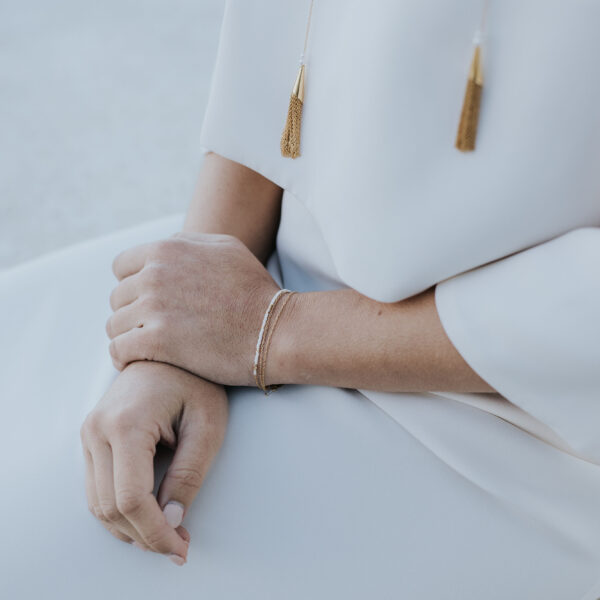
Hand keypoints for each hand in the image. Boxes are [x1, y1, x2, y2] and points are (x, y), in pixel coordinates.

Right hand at [80, 360, 227, 563]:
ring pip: (98, 502)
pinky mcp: (91, 436)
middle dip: (145, 536)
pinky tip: (149, 515)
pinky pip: (97, 487)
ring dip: (130, 528)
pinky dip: (120, 510)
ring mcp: (89, 432)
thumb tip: (172, 521)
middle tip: (179, 547)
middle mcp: (97, 429)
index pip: (131, 499)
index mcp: (126, 424)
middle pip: (110, 507)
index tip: (181, 548)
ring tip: (168, 534)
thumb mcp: (207, 425)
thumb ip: (189, 474)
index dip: (155, 533)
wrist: (169, 350)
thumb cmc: (195, 380)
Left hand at [105, 233, 281, 384]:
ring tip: (148, 347)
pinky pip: (119, 350)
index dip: (133, 285)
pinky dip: (124, 358)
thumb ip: (188, 242)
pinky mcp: (157, 341)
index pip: (121, 267)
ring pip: (114, 325)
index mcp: (167, 249)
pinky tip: (137, 362)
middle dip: (133, 313)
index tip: (148, 302)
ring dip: (129, 337)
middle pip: (118, 297)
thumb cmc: (255, 290)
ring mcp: (154, 307)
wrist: (275, 328)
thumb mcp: (227, 247)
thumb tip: (165, 244)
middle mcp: (154, 274)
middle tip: (154, 328)